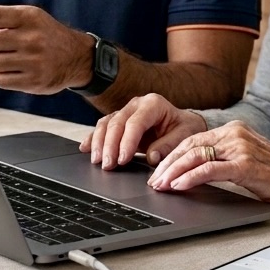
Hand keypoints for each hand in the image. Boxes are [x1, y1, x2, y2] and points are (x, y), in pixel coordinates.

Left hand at [0, 4, 91, 94]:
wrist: (77, 57)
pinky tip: (18, 70)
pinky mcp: (34, 81)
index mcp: (27, 17)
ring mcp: (33, 61)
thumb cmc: (45, 34)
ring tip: (12, 57)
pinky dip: (3, 76)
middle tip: (0, 44)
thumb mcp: (25, 20)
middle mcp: (31, 37)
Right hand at [81, 93, 205, 168]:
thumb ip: (169, 145)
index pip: (135, 122)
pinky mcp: (118, 120)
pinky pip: (102, 127)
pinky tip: (85, 148)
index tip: (123, 159)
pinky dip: (93, 138)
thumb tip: (152, 157)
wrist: (182, 123)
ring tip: (97, 161)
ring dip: (99, 143)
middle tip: (108, 165)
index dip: (127, 141)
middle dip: (110, 145)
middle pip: (117, 122)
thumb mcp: (185, 135)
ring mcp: (125, 111)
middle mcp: (136, 104)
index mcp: (153, 104)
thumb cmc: (184, 128)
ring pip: (106, 123)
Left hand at [147, 121, 269, 208]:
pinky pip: (209, 169)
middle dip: (167, 164)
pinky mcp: (245, 165)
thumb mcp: (244, 160)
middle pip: (189, 146)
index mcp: (232, 130)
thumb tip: (191, 172)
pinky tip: (179, 185)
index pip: (192, 140)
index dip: (171, 155)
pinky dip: (190, 177)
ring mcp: (239, 148)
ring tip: (161, 185)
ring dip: (173, 172)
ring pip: (195, 156)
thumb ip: (222, 159)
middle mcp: (234, 134)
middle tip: (153, 180)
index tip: (158, 170)